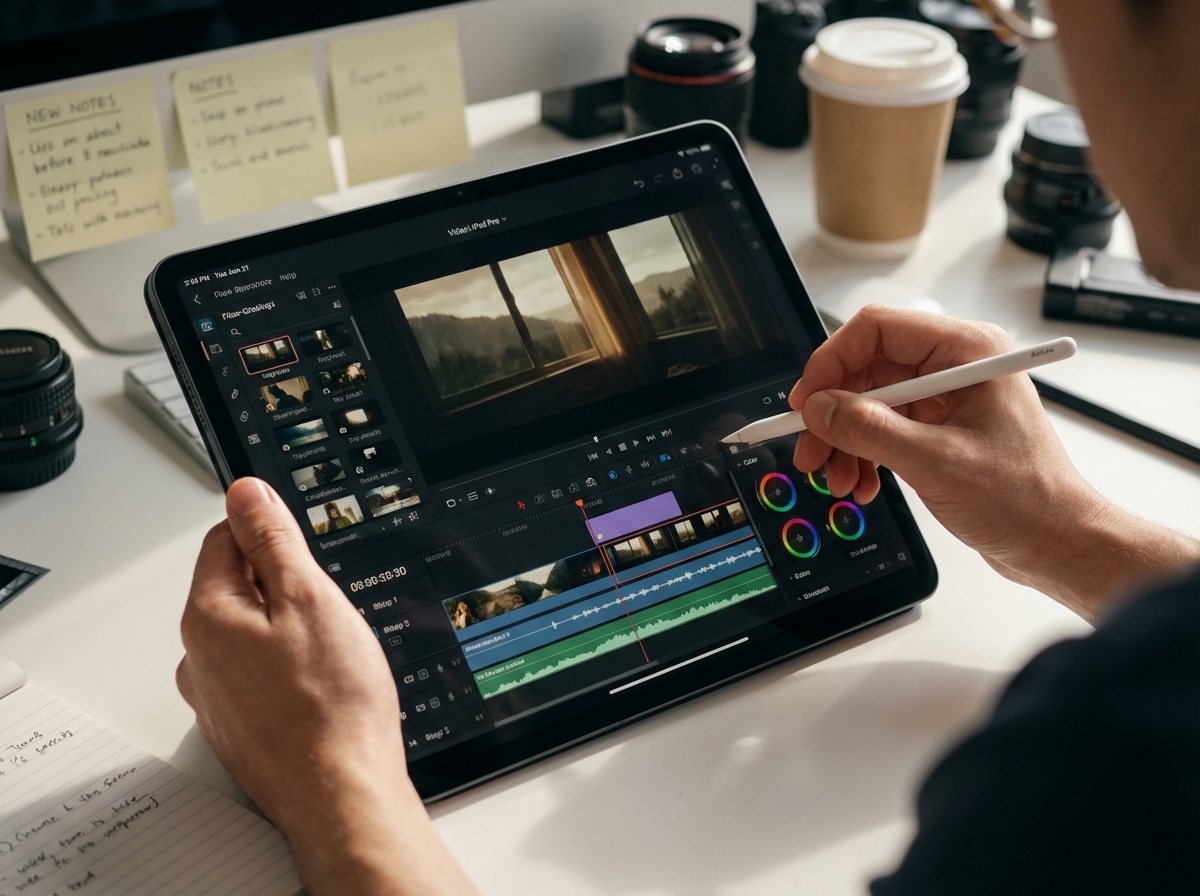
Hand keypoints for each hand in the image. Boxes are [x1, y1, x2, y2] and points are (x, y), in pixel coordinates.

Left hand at [176, 478, 475, 895]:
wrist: (340, 792)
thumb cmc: (330, 705)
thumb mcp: (309, 597)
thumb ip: (273, 540)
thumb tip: (245, 492)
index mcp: (208, 616)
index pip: (224, 539)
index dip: (272, 535)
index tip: (305, 552)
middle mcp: (198, 656)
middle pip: (240, 587)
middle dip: (287, 589)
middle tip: (329, 614)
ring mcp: (217, 697)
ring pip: (254, 635)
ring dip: (290, 632)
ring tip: (331, 658)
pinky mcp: (240, 726)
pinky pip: (262, 676)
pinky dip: (291, 672)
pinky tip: (324, 689)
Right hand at [789, 305, 1199, 618]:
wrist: (1057, 543)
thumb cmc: (1026, 499)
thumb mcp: (936, 462)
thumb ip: (870, 430)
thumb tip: (821, 409)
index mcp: (967, 352)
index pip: (877, 330)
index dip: (832, 362)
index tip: (807, 401)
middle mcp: (956, 366)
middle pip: (868, 370)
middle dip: (834, 414)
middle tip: (810, 450)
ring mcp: (947, 399)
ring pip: (871, 404)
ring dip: (846, 441)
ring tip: (837, 478)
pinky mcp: (941, 429)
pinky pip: (885, 429)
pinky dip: (865, 456)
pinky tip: (863, 484)